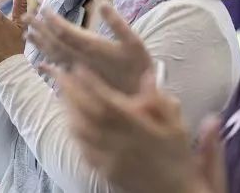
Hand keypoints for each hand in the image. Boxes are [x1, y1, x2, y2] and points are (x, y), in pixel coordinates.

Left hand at [25, 2, 151, 93]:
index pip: (65, 31)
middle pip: (54, 42)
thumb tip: (104, 4)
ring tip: (26, 33)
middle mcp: (81, 60)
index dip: (51, 18)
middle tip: (24, 15)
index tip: (41, 4)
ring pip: (54, 56)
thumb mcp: (136, 43)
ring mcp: (80, 71)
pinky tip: (40, 66)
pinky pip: (60, 71)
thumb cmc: (140, 69)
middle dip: (39, 28)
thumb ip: (119, 24)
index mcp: (92, 48)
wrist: (140, 101)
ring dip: (39, 44)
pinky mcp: (82, 80)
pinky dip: (48, 65)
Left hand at [50, 64, 226, 192]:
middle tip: (61, 73)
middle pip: (87, 113)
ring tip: (63, 92)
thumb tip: (147, 76)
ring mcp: (109, 158)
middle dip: (71, 91)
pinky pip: (82, 148)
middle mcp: (121, 142)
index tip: (79, 67)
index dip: (91, 84)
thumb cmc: (177, 156)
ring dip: (68, 109)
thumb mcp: (178, 127)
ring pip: (80, 131)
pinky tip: (71, 119)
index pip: (108, 101)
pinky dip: (73, 130)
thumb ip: (160, 101)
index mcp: (139, 128)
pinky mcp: (103, 170)